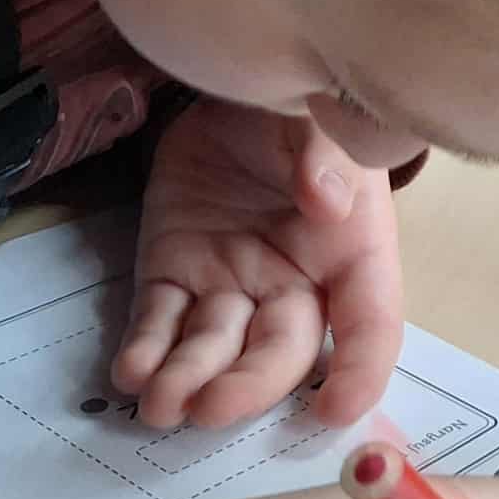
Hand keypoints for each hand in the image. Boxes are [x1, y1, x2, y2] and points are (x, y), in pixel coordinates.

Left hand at [116, 101, 403, 429]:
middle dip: (249, 385)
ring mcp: (231, 281)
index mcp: (351, 250)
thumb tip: (329, 204)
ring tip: (157, 405)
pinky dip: (144, 351)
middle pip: (281, 349)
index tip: (334, 411)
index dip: (359, 372)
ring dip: (188, 380)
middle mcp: (295, 281)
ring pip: (214, 346)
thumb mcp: (321, 119)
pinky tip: (129, 372)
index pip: (369, 322)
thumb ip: (327, 155)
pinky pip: (159, 321)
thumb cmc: (298, 107)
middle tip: (210, 408)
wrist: (235, 87)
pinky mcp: (175, 271)